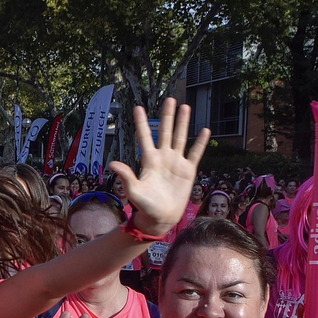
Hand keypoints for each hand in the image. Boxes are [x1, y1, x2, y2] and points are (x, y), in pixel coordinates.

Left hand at [106, 98, 209, 234]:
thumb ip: (126, 176)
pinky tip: (204, 130)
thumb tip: (112, 163)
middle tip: (170, 99)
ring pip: (180, 138)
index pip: (144, 137)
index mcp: (149, 160)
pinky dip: (200, 143)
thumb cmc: (145, 205)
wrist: (160, 217)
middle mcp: (163, 157)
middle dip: (167, 116)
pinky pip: (195, 153)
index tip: (138, 107)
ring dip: (183, 123)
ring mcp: (176, 163)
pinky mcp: (188, 171)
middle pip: (165, 132)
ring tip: (185, 107)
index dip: (141, 122)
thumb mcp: (134, 190)